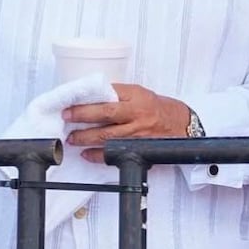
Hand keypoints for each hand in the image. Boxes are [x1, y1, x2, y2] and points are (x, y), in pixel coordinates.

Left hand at [63, 84, 189, 162]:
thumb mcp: (141, 94)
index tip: (72, 102)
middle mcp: (137, 114)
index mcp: (137, 96)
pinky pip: (114, 153)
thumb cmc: (158, 108)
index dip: (89, 99)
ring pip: (107, 136)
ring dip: (86, 137)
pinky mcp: (138, 148)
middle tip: (66, 117)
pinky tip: (86, 154)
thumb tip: (92, 98)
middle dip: (83, 115)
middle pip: (106, 114)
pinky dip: (98, 155)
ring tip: (72, 138)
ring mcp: (138, 133)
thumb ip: (119, 96)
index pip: (110, 93)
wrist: (181, 125)